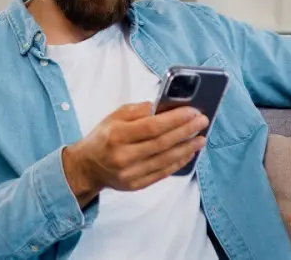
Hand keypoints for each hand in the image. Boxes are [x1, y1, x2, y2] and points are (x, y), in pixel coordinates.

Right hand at [62, 102, 207, 206]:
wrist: (87, 167)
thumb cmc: (103, 137)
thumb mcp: (114, 116)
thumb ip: (138, 110)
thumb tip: (164, 106)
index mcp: (117, 134)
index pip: (152, 126)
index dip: (175, 119)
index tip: (193, 111)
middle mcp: (123, 155)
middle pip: (162, 143)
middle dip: (186, 131)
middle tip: (202, 121)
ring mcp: (130, 173)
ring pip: (165, 159)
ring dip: (187, 148)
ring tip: (201, 138)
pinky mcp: (135, 185)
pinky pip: (162, 173)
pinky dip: (178, 162)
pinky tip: (189, 153)